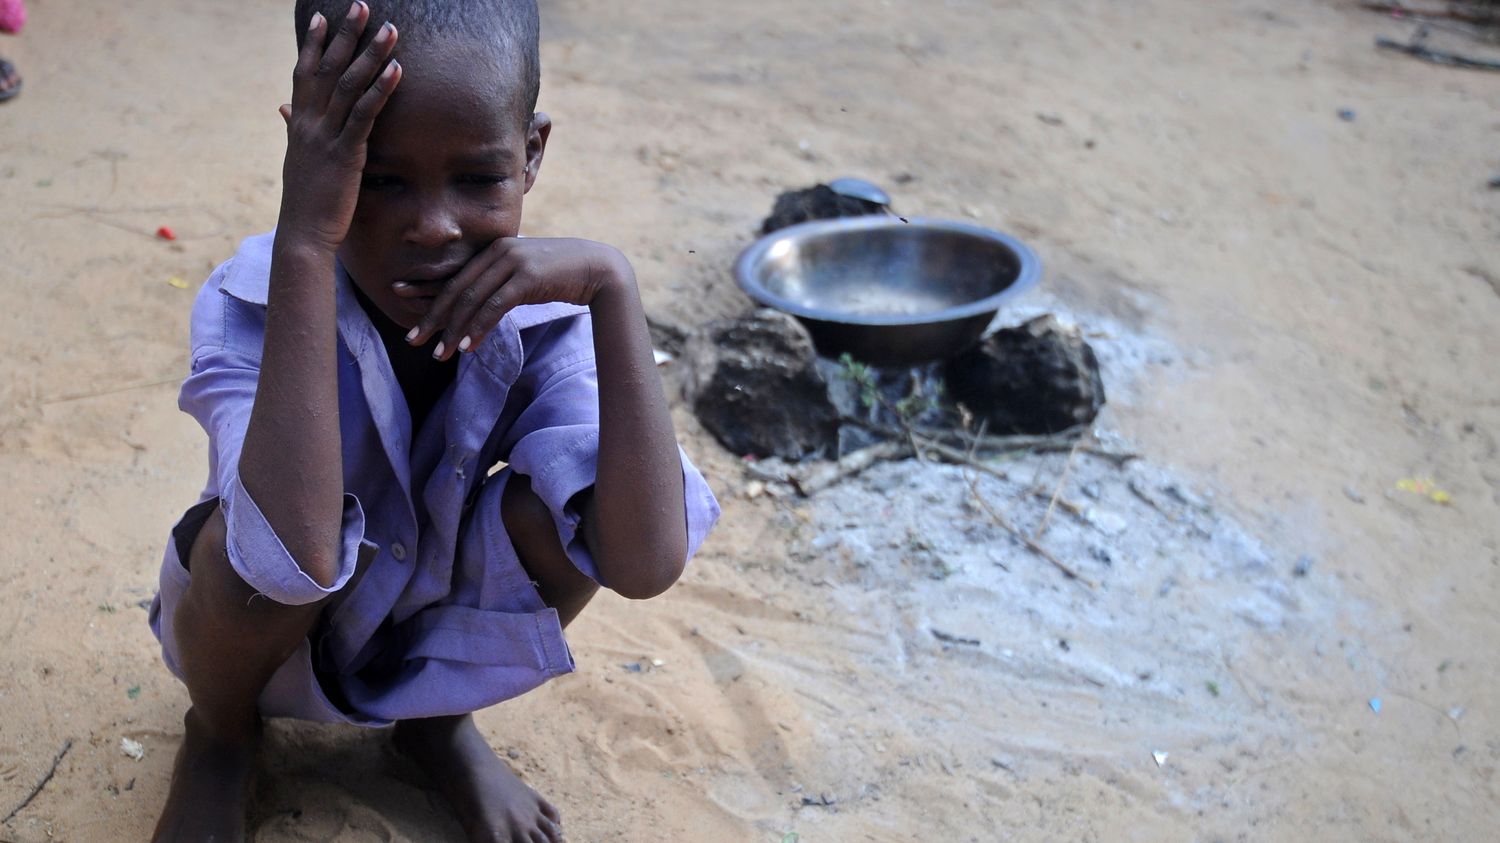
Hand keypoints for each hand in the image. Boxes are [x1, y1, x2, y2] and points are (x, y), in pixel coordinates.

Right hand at [276, 2, 401, 253]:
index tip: (323, 16)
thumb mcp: (298, 159)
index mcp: (299, 124)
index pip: (304, 73)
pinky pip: (365, 114)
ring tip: (390, 30)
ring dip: (371, 54)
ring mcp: (326, 137)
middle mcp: (309, 123)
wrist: (303, 233)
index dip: (313, 43)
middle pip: (328, 68)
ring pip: (349, 85)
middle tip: (361, 7)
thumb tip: (284, 110)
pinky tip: (397, 70)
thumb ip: (294, 129)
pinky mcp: (346, 154)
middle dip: (345, 35)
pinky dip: (381, 89)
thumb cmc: (306, 200)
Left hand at [401, 238, 630, 359]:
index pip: (454, 275)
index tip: (403, 306)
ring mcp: (513, 262)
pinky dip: (478, 328)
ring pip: (472, 299)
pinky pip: (494, 306)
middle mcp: (498, 251)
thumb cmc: (561, 274)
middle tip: (414, 340)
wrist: (598, 267)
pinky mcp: (527, 277)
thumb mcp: (524, 274)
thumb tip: (480, 304)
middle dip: (434, 317)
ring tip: (440, 354)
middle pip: (457, 288)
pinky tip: (468, 347)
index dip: (427, 292)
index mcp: (493, 249)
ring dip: (454, 330)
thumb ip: (501, 282)